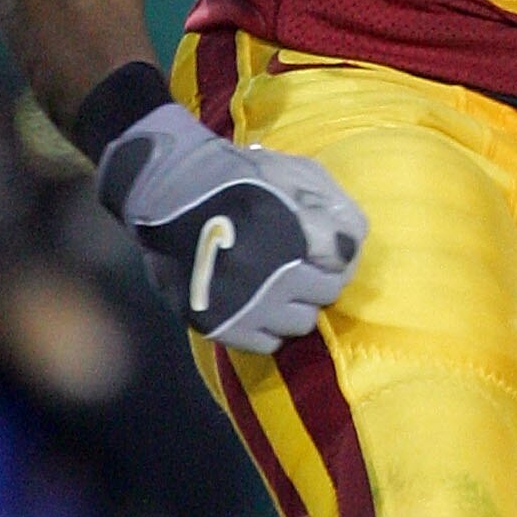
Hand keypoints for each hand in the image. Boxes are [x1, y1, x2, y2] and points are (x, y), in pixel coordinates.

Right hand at [96, 99, 365, 351]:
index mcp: (295, 236)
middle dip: (316, 281)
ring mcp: (248, 305)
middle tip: (297, 270)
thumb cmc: (234, 176)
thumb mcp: (291, 174)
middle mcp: (276, 277)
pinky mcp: (221, 324)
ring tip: (275, 290)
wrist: (166, 189)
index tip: (318, 252)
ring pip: (299, 323)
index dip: (332, 256)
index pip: (341, 265)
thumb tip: (350, 248)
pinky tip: (256, 307)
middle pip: (325, 295)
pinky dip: (266, 328)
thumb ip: (329, 208)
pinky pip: (267, 343)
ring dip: (294, 306)